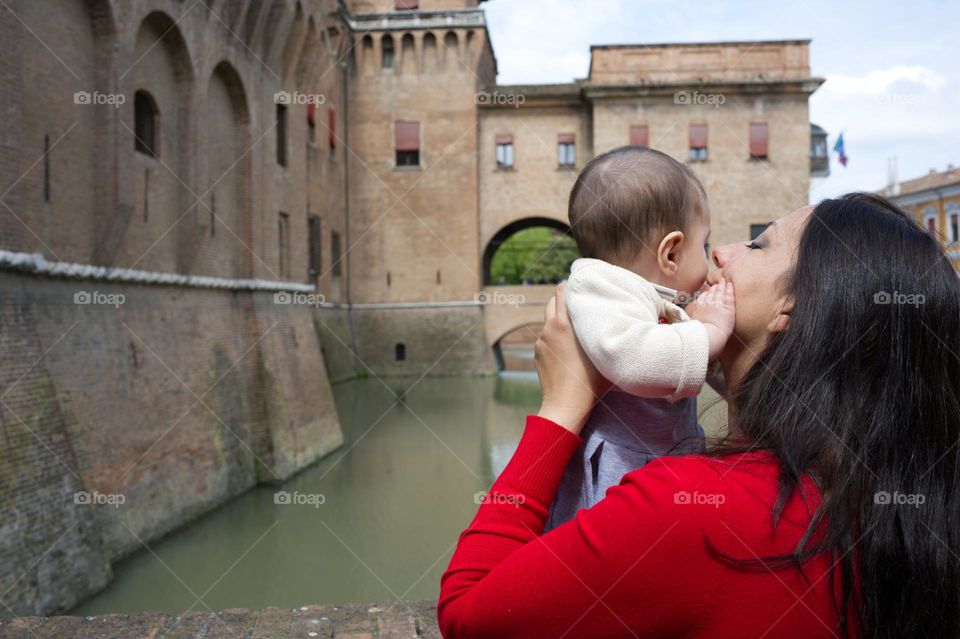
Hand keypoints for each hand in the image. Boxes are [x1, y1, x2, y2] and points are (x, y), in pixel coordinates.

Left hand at [534, 283, 609, 434]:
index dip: (572, 286)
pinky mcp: (538, 353)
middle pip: (552, 300)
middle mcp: (549, 328)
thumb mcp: (605, 353)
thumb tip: (620, 321)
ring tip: (576, 328)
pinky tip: (568, 349)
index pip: (562, 289)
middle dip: (565, 299)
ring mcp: (541, 341)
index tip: (583, 287)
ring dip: (560, 319)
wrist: (565, 405)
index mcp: (564, 324)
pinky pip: (546, 338)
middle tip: (580, 305)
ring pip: (549, 320)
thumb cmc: (591, 382)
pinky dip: (555, 337)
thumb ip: (608, 333)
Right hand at [685, 278, 734, 360]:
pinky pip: (729, 296)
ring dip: (721, 286)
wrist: (708, 337)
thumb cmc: (697, 336)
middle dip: (712, 288)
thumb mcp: (684, 326)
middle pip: (710, 294)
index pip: (700, 299)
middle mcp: (706, 305)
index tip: (705, 291)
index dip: (704, 294)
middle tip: (715, 284)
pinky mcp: (728, 308)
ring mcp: (717, 305)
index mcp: (696, 309)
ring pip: (719, 292)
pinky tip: (730, 285)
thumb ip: (681, 321)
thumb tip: (675, 322)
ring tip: (723, 281)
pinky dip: (729, 289)